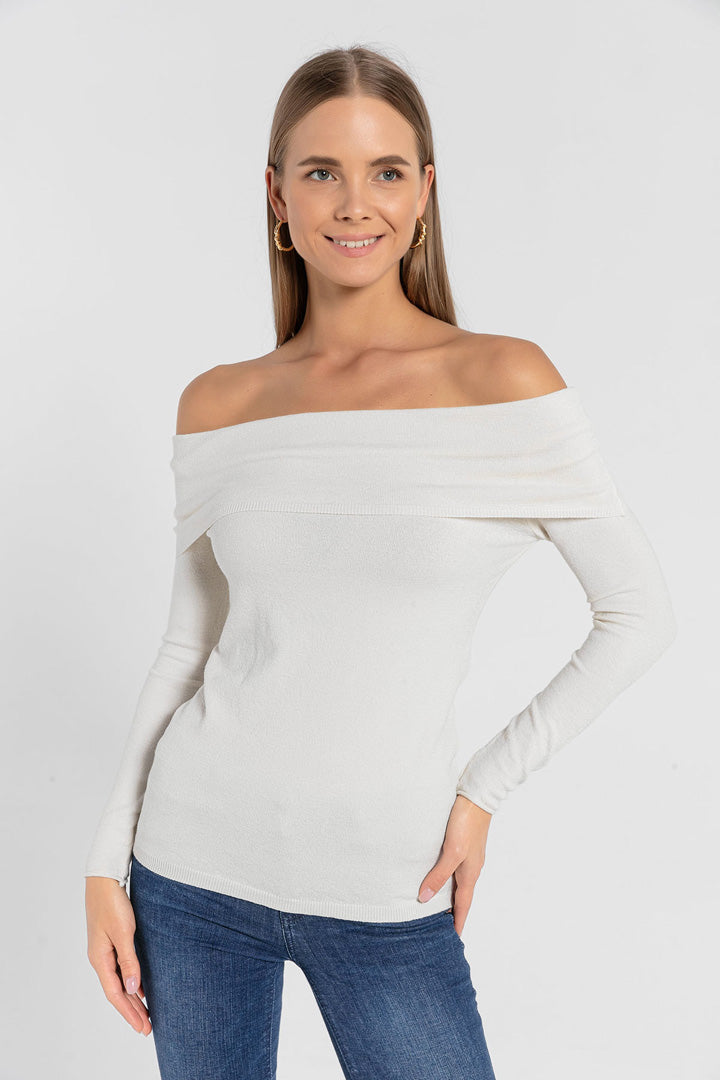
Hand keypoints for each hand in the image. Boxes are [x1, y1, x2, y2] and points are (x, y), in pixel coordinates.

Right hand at [85, 876, 151, 1035]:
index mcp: (99, 959)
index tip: (143, 1027)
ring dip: (133, 998)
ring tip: (145, 1013)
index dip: (129, 1012)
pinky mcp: (111, 940)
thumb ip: (128, 960)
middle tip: (148, 1028)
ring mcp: (105, 949)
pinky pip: (121, 969)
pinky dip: (132, 981)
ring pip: (120, 981)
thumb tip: (133, 989)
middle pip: (117, 991)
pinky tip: (141, 987)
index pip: (115, 994)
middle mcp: (100, 958)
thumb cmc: (112, 902)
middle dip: (132, 1011)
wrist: (104, 878)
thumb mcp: (122, 932)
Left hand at [417, 794, 491, 935]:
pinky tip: (438, 875)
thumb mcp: (452, 852)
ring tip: (437, 906)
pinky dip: (447, 878)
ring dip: (449, 895)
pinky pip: (454, 868)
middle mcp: (471, 867)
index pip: (463, 906)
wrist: (477, 795)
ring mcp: (468, 856)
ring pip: (458, 881)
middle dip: (453, 913)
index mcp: (470, 873)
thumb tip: (424, 898)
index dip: (457, 922)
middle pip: (461, 896)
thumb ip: (439, 875)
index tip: (453, 940)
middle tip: (443, 928)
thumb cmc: (466, 823)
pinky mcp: (463, 844)